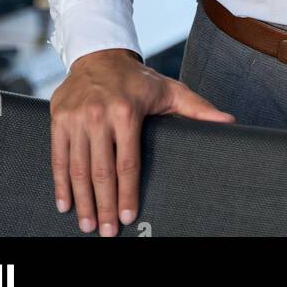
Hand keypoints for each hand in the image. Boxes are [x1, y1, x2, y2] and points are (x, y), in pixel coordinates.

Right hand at [50, 48, 235, 235]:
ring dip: (83, 202)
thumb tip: (228, 123)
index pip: (127, 164)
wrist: (100, 54)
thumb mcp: (170, 90)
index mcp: (127, 111)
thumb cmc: (137, 78)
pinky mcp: (59, 118)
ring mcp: (76, 117)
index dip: (127, 195)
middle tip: (108, 232)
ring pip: (78, 169)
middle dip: (104, 207)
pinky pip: (58, 157)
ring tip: (88, 224)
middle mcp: (99, 114)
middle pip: (101, 172)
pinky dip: (61, 184)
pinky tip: (66, 203)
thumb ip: (199, 109)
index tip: (128, 217)